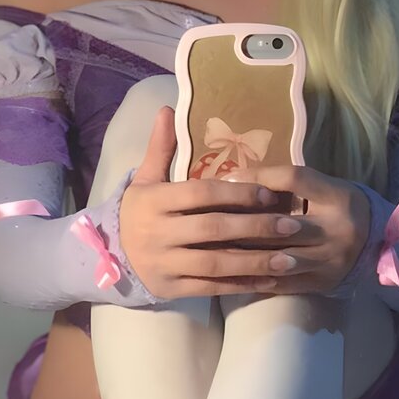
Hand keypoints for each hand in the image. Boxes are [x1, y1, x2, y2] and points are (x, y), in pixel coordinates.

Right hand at [118, 107, 303, 298]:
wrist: (107, 257)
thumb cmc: (138, 212)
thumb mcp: (144, 179)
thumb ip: (160, 147)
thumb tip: (168, 109)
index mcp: (154, 200)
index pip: (200, 193)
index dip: (236, 192)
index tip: (269, 193)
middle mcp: (158, 232)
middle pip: (213, 228)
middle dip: (255, 227)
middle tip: (291, 225)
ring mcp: (165, 263)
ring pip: (215, 263)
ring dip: (254, 262)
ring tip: (289, 259)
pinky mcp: (171, 289)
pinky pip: (210, 288)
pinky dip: (240, 285)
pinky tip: (268, 282)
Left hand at [222, 163, 371, 295]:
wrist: (376, 243)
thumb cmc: (338, 206)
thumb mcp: (321, 186)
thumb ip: (284, 182)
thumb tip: (232, 178)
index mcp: (337, 198)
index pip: (295, 180)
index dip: (258, 178)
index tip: (227, 178)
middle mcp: (336, 230)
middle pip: (279, 225)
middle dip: (241, 223)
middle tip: (207, 220)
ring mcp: (329, 262)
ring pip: (277, 258)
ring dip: (243, 255)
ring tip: (212, 249)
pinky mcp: (321, 284)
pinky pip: (281, 282)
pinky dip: (254, 277)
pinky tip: (229, 273)